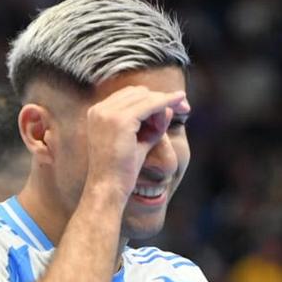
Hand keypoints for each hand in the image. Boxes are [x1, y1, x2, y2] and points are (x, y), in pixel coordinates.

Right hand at [84, 86, 188, 206]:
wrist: (109, 188)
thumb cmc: (122, 171)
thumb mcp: (139, 142)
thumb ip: (152, 125)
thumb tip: (168, 107)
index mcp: (98, 113)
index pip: (129, 96)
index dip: (152, 99)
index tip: (175, 104)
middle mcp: (99, 109)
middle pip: (138, 92)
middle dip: (160, 99)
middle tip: (183, 108)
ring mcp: (108, 113)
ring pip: (145, 97)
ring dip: (163, 105)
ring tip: (172, 121)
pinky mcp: (121, 120)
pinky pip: (150, 105)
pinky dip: (166, 103)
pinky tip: (180, 104)